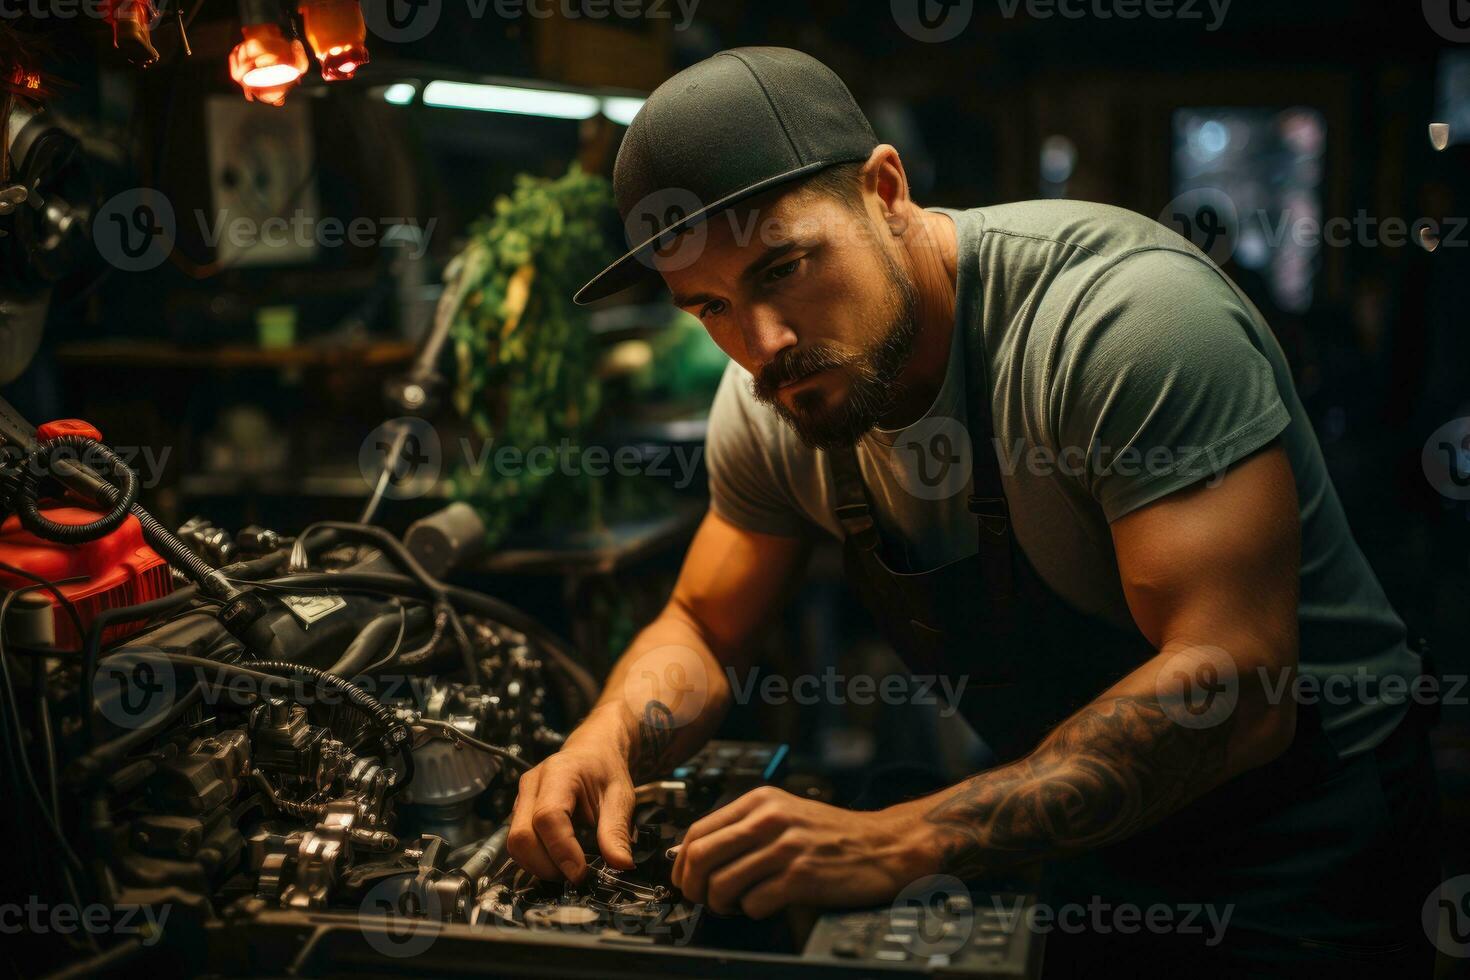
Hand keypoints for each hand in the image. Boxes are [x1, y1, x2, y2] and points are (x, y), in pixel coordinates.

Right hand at [508, 712, 635, 883]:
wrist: (593, 751)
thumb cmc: (606, 769)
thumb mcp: (621, 796)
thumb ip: (617, 830)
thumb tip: (621, 865)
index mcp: (559, 773)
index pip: (548, 817)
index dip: (562, 851)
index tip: (581, 874)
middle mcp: (532, 784)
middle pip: (522, 836)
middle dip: (547, 865)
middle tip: (576, 876)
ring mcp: (522, 798)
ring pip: (515, 844)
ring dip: (539, 866)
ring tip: (568, 869)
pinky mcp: (519, 812)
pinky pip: (518, 843)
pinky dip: (536, 860)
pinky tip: (558, 861)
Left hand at [671, 786, 929, 918]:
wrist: (884, 846)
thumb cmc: (831, 835)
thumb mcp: (783, 814)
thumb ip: (742, 828)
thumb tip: (691, 853)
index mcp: (760, 801)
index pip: (697, 831)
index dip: (682, 863)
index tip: (685, 880)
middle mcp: (769, 819)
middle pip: (700, 858)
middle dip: (692, 887)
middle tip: (703, 899)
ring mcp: (785, 848)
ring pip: (721, 885)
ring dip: (721, 904)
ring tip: (736, 905)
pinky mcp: (801, 877)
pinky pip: (753, 904)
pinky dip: (752, 912)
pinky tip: (766, 905)